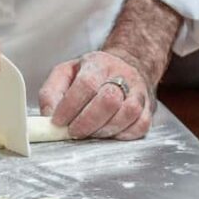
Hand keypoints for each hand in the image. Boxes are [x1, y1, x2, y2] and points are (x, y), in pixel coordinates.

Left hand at [38, 50, 154, 139]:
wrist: (123, 67)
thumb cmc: (90, 74)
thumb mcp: (64, 74)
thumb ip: (51, 93)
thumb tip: (48, 116)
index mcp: (97, 63)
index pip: (86, 84)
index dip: (70, 106)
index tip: (58, 121)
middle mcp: (122, 74)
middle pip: (109, 100)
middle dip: (87, 122)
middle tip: (74, 131)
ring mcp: (139, 91)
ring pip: (128, 113)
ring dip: (104, 130)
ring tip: (90, 133)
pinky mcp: (149, 107)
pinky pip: (141, 125)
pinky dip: (123, 135)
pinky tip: (108, 134)